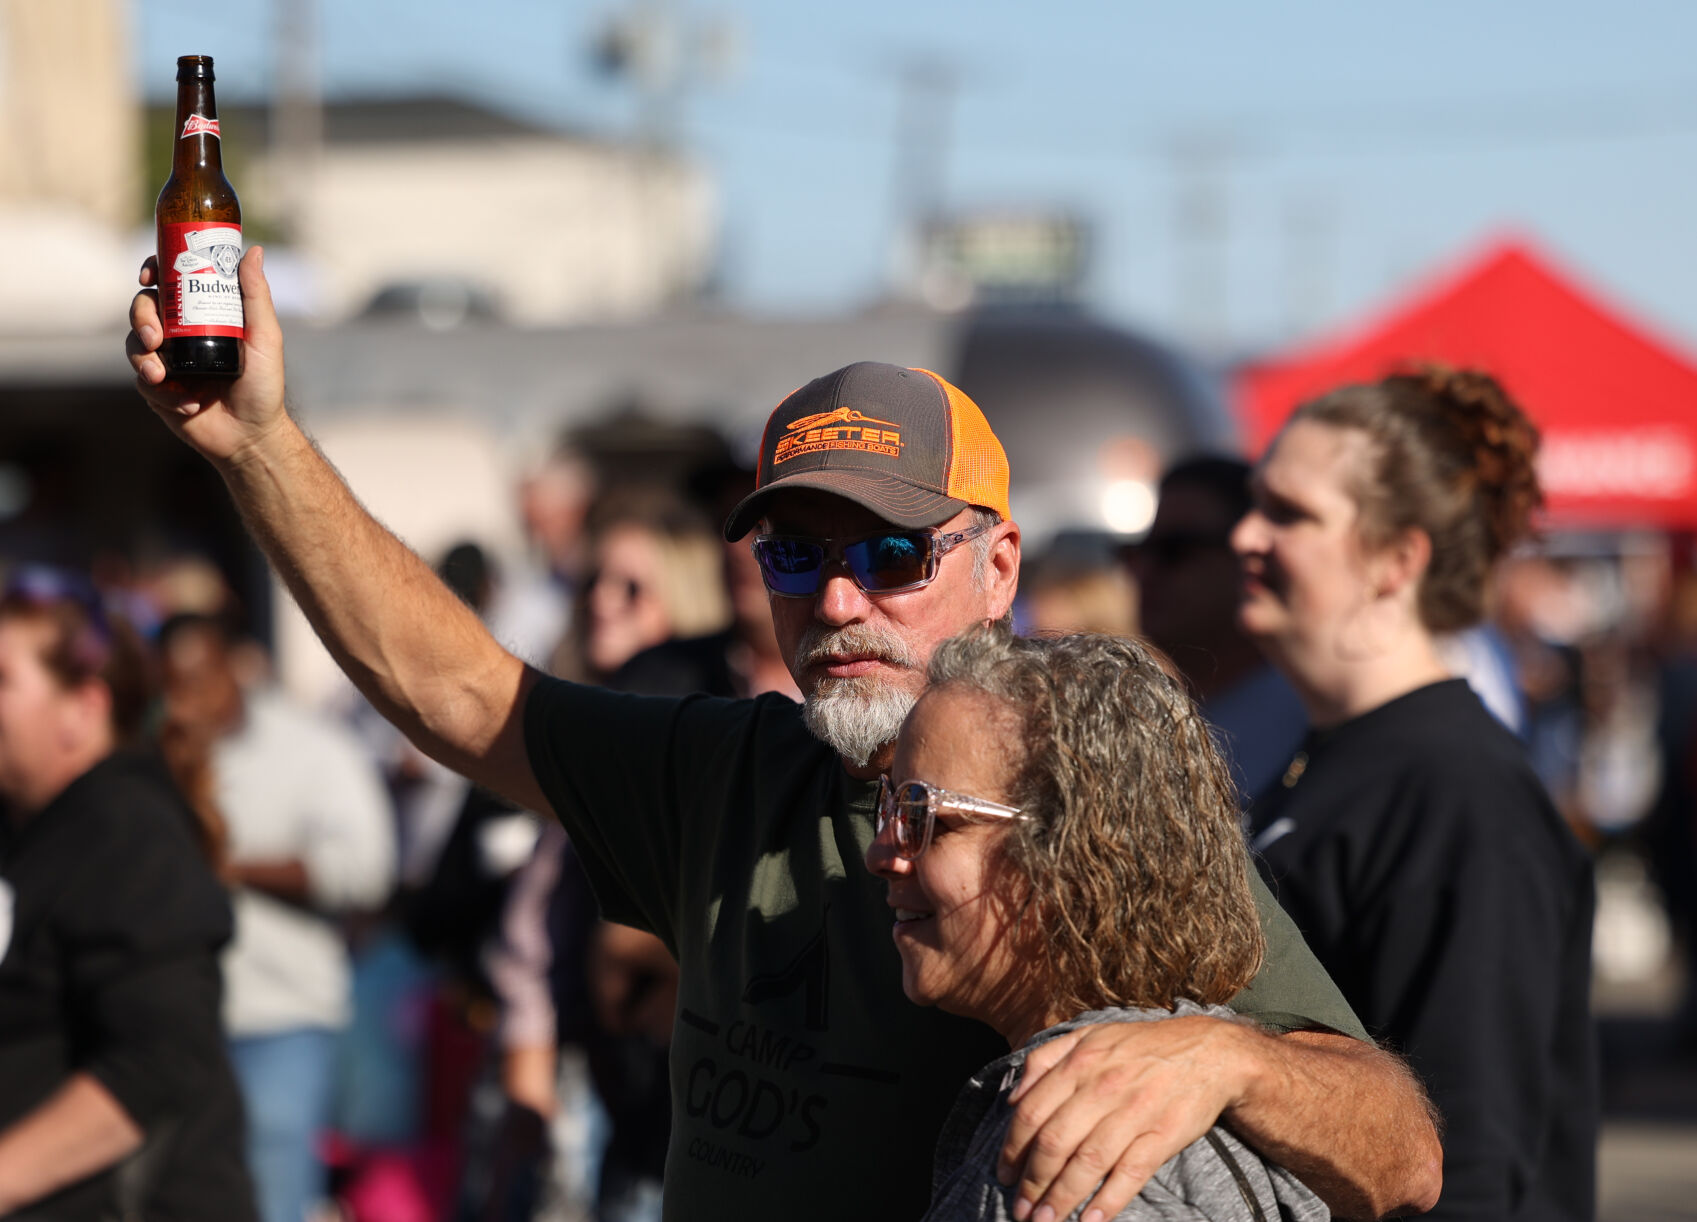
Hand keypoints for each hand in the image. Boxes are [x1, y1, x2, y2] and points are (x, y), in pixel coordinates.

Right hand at [127, 247, 290, 466]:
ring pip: (134, 343)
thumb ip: (256, 296)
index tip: (149, 274)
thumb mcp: (265, 337)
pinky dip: (163, 391)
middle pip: (143, 308)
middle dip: (140, 316)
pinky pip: (143, 380)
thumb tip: (254, 250)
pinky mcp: (158, 390)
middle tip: (155, 335)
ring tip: (162, 375)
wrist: (252, 435)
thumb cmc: (264, 385)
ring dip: (143, 356)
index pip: (169, 283)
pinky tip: (188, 403)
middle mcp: (180, 334)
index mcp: (202, 315)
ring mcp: (167, 360)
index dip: (152, 271)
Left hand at [997, 1015, 1249, 1221]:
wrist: (1210, 1052)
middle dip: (1032, 1182)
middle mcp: (1103, 1087)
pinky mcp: (1164, 1135)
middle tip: (1020, 1210)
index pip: (1032, 1112)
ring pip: (1088, 1162)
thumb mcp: (1089, 1036)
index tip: (1003, 1175)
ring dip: (1062, 1198)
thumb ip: (1045, 1060)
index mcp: (1080, 1063)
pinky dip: (1109, 1200)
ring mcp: (1134, 1112)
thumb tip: (1012, 1099)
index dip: (1012, 1148)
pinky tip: (1090, 1221)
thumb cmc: (1141, 1047)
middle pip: (1055, 1142)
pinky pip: (1130, 1173)